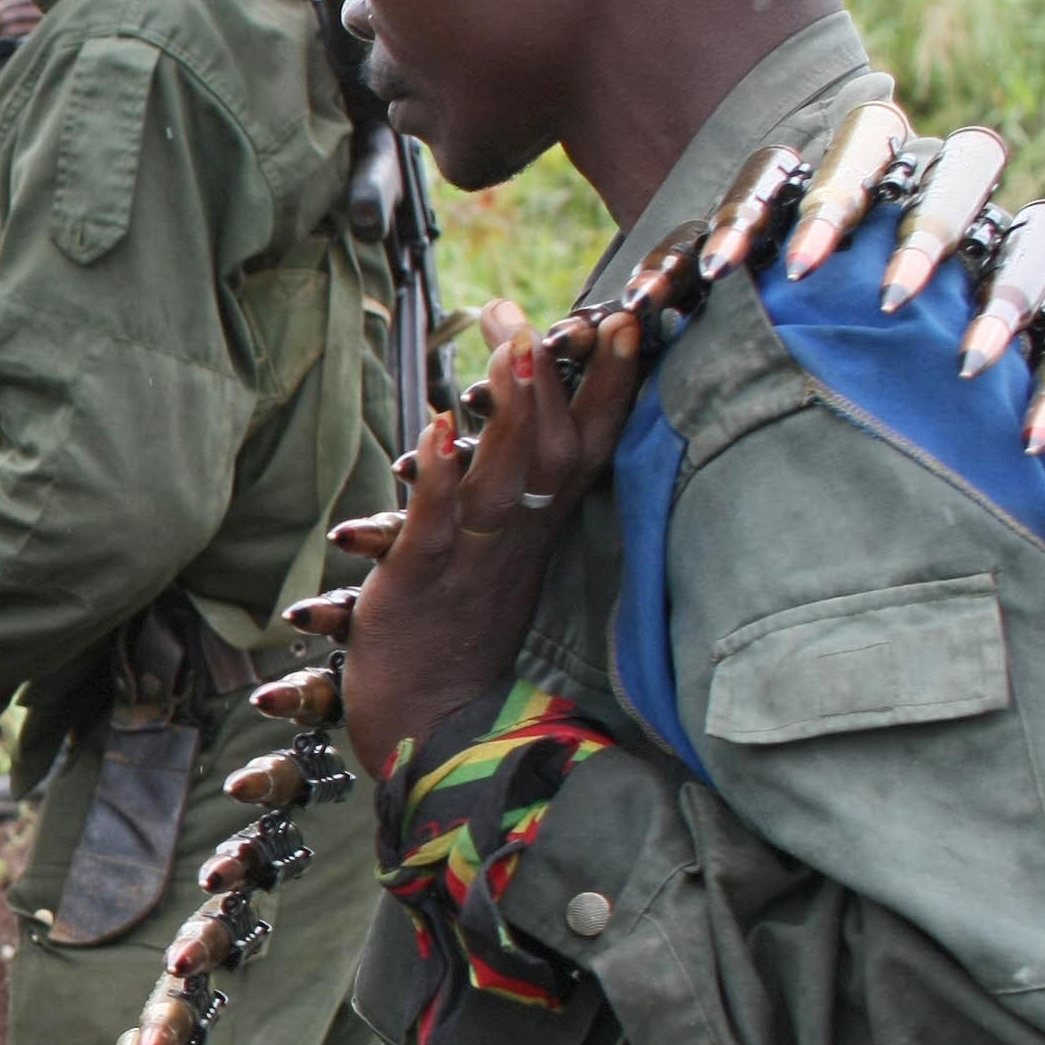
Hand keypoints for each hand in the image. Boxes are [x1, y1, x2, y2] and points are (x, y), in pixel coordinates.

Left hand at [341, 300, 649, 776]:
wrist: (433, 735)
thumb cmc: (463, 643)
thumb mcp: (503, 565)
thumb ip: (521, 504)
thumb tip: (534, 434)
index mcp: (542, 533)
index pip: (589, 446)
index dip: (611, 384)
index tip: (627, 317)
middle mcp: (518, 542)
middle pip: (555, 452)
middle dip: (557, 379)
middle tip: (542, 309)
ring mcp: (471, 562)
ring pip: (504, 480)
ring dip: (508, 413)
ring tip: (512, 347)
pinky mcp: (417, 585)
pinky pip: (434, 526)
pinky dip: (437, 478)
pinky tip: (435, 431)